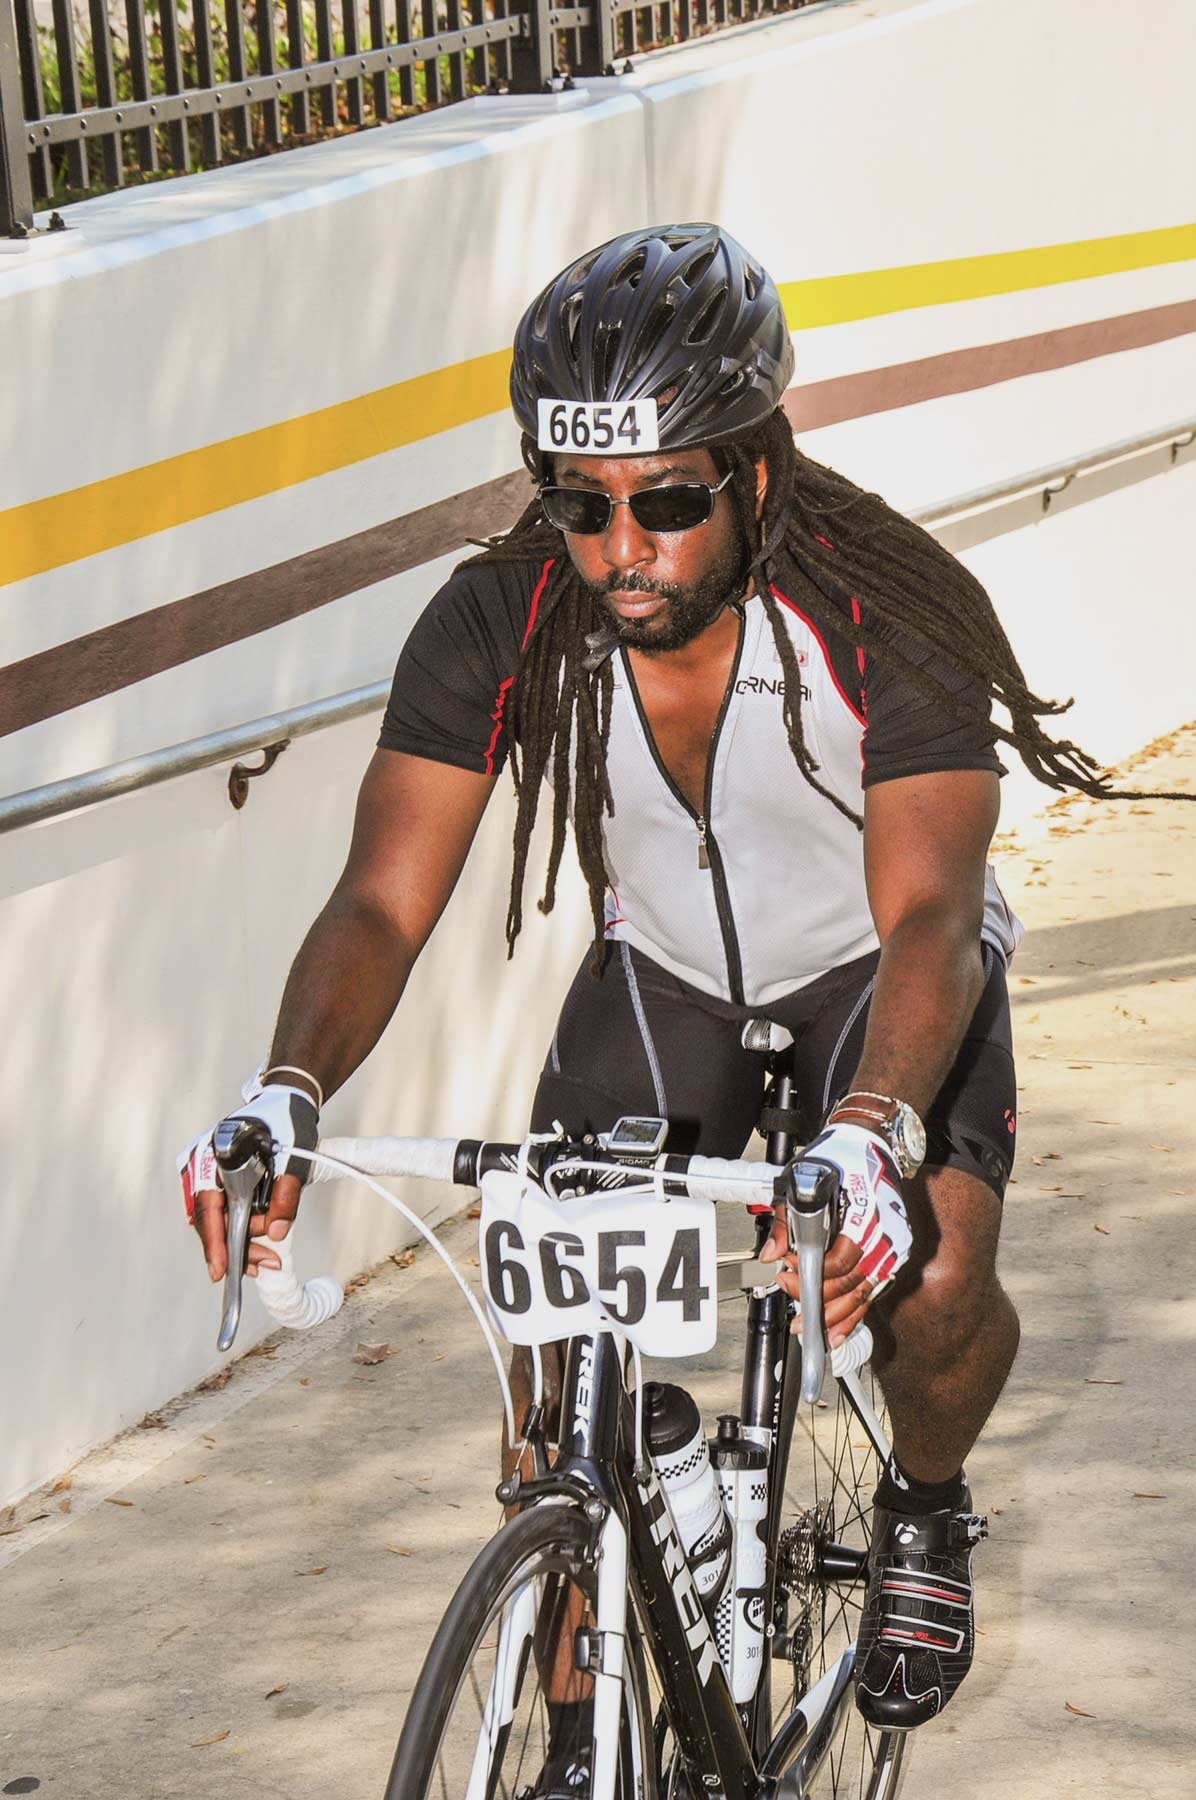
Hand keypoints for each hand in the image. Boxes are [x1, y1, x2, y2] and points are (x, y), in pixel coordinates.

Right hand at [178, 1083, 318, 1283]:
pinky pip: (223, 1211)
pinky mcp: (217, 1180)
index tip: (219, 1270)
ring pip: (218, 1220)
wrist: (288, 1104)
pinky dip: (240, 1228)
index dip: (214, 1242)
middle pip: (211, 1220)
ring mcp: (206, 1173)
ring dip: (241, 1240)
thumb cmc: (287, 1124)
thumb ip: (285, 1195)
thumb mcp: (294, 1159)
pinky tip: (258, 1241)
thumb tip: (277, 1231)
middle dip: (237, 1247)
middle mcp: (202, 1165)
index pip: (208, 1207)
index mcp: (213, 1154)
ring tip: (268, 1255)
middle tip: (265, 1263)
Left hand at [759, 1122, 912, 1342]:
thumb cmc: (837, 1160)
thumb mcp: (800, 1183)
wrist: (871, 1143)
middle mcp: (886, 1236)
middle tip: (790, 1301)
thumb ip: (785, 1223)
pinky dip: (855, 1315)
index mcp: (864, 1217)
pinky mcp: (896, 1253)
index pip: (838, 1264)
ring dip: (835, 1317)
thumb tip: (770, 1254)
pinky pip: (874, 1292)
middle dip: (817, 1300)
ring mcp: (895, 1247)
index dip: (810, 1278)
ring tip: (810, 1330)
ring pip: (864, 1295)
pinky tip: (838, 1333)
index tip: (785, 1275)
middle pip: (850, 1285)